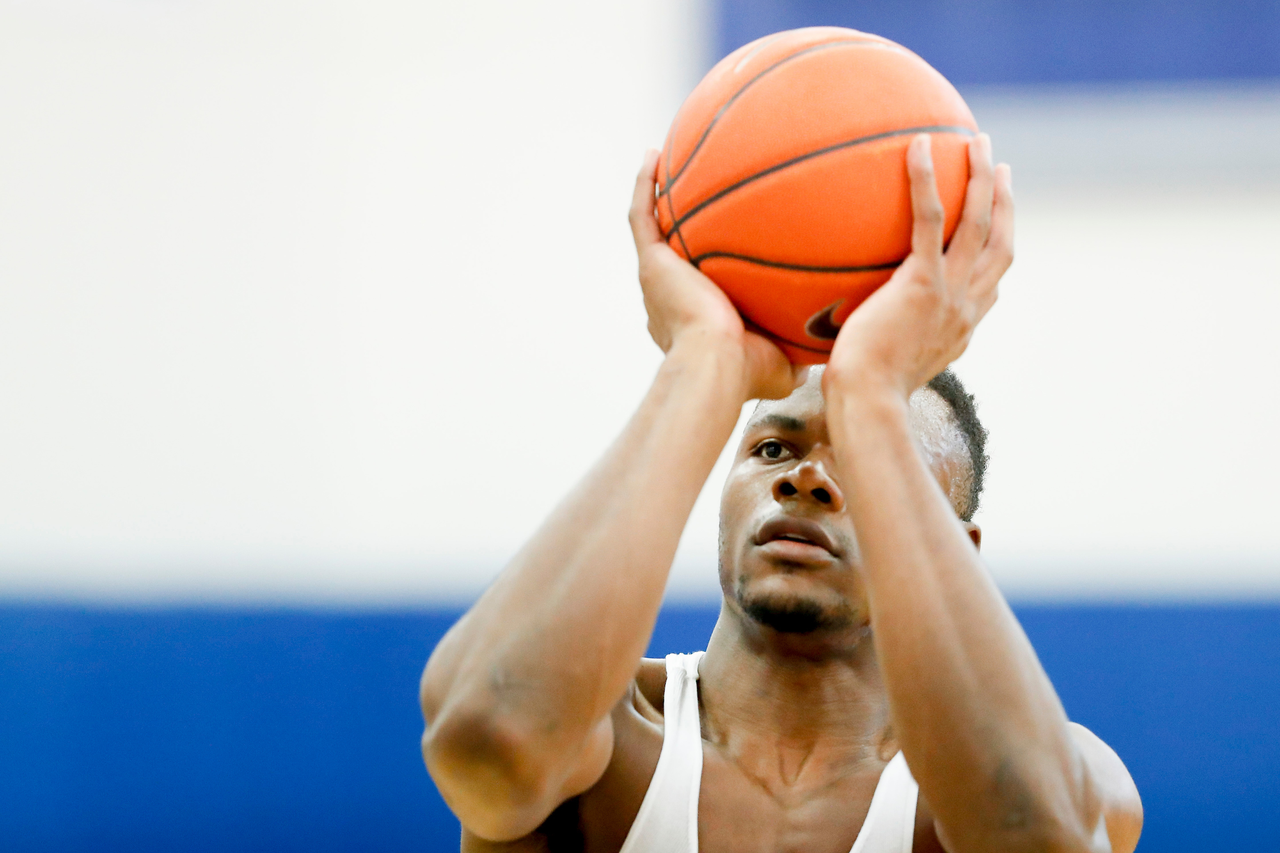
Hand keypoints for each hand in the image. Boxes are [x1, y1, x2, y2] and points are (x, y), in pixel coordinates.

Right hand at [629, 150, 803, 400]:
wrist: (716, 366)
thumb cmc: (748, 373)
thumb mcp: (784, 368)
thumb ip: (801, 354)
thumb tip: (829, 346)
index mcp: (692, 322)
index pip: (697, 292)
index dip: (705, 272)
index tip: (722, 253)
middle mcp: (668, 299)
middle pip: (673, 258)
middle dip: (678, 233)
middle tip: (694, 205)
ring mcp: (657, 279)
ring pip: (650, 230)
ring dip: (653, 198)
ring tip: (663, 165)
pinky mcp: (651, 264)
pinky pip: (641, 216)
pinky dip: (644, 186)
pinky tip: (653, 156)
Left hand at [823, 133, 1013, 400]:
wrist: (868, 402)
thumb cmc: (863, 394)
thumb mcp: (886, 366)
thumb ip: (886, 340)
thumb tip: (857, 332)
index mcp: (961, 326)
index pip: (991, 281)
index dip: (999, 246)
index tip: (998, 221)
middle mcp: (967, 306)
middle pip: (1000, 242)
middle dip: (1004, 202)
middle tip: (999, 167)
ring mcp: (950, 293)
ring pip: (979, 223)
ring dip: (982, 178)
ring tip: (977, 142)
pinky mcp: (923, 282)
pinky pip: (930, 220)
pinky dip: (927, 180)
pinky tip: (919, 145)